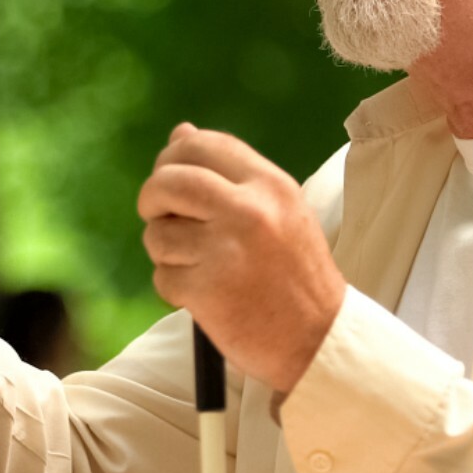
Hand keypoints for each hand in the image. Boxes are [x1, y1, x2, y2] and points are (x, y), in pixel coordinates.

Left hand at [138, 124, 345, 394]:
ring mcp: (225, 251)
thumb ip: (230, 175)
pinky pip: (163, 276)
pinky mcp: (206, 290)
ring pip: (158, 233)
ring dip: (165, 251)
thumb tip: (180, 133)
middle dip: (152, 198)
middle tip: (160, 216)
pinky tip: (203, 294)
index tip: (169, 176)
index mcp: (270, 185)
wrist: (319, 339)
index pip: (202, 145)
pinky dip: (174, 287)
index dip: (173, 156)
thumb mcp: (280, 211)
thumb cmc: (297, 275)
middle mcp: (248, 211)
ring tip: (197, 265)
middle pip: (168, 181)